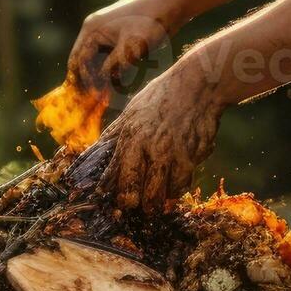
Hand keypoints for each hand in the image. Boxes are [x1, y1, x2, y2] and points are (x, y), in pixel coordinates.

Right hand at [67, 0, 181, 93]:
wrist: (171, 3)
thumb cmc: (149, 22)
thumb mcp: (130, 48)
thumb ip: (113, 66)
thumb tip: (99, 84)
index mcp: (92, 29)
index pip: (79, 60)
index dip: (83, 80)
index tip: (92, 98)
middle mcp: (96, 31)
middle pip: (85, 61)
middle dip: (89, 81)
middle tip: (93, 102)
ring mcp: (108, 34)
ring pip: (98, 61)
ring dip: (101, 78)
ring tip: (104, 98)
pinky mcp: (120, 38)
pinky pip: (110, 58)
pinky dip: (112, 71)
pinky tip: (118, 86)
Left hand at [99, 64, 222, 209]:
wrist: (198, 86)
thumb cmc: (161, 98)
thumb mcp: (131, 113)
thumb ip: (113, 136)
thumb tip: (92, 155)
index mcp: (131, 138)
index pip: (116, 176)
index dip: (112, 193)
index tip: (113, 201)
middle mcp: (151, 149)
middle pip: (136, 193)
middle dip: (133, 204)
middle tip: (133, 205)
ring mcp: (174, 156)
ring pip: (160, 196)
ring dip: (155, 203)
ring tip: (153, 204)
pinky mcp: (193, 159)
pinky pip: (182, 187)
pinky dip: (175, 192)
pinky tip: (172, 188)